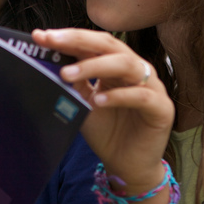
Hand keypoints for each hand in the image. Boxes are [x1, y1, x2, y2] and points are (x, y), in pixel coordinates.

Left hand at [33, 29, 174, 190]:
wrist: (127, 167)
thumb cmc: (107, 132)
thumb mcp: (83, 102)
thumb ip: (74, 82)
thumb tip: (50, 60)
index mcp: (116, 65)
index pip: (93, 43)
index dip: (68, 37)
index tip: (41, 36)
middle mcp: (136, 70)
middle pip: (109, 45)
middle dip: (78, 40)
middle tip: (52, 41)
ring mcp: (152, 87)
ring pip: (125, 64)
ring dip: (94, 66)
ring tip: (68, 74)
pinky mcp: (161, 108)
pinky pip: (141, 96)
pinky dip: (118, 96)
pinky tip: (98, 101)